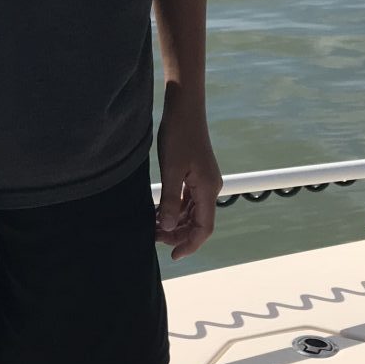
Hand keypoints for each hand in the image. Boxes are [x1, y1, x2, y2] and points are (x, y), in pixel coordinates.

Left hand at [155, 91, 221, 261]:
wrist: (185, 108)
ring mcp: (204, 181)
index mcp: (208, 189)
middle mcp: (210, 188)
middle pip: (199, 223)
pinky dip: (176, 209)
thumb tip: (168, 227)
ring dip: (176, 223)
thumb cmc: (179, 135)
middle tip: (154, 237)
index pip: (204, 228)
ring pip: (193, 212)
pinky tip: (159, 211)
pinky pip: (189, 200)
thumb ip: (170, 201)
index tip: (172, 256)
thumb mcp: (170, 170)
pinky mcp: (197, 174)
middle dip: (179, 234)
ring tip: (154, 227)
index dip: (190, 244)